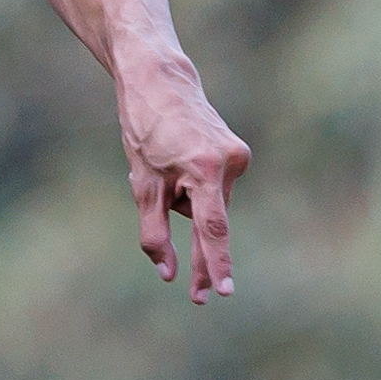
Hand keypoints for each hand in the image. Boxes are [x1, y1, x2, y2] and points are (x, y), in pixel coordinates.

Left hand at [121, 60, 247, 302]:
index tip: (223, 290)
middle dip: (203, 256)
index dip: (216, 262)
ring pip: (208, 204)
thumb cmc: (145, 132)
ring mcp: (238, 157)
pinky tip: (174, 163)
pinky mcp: (238, 153)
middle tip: (199, 298)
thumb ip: (154, 233)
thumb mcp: (142, 186)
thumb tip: (168, 274)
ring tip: (160, 168)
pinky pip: (213, 188)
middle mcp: (230, 163)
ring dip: (185, 201)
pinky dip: (194, 187)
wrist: (161, 80)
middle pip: (212, 222)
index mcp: (204, 169)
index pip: (212, 226)